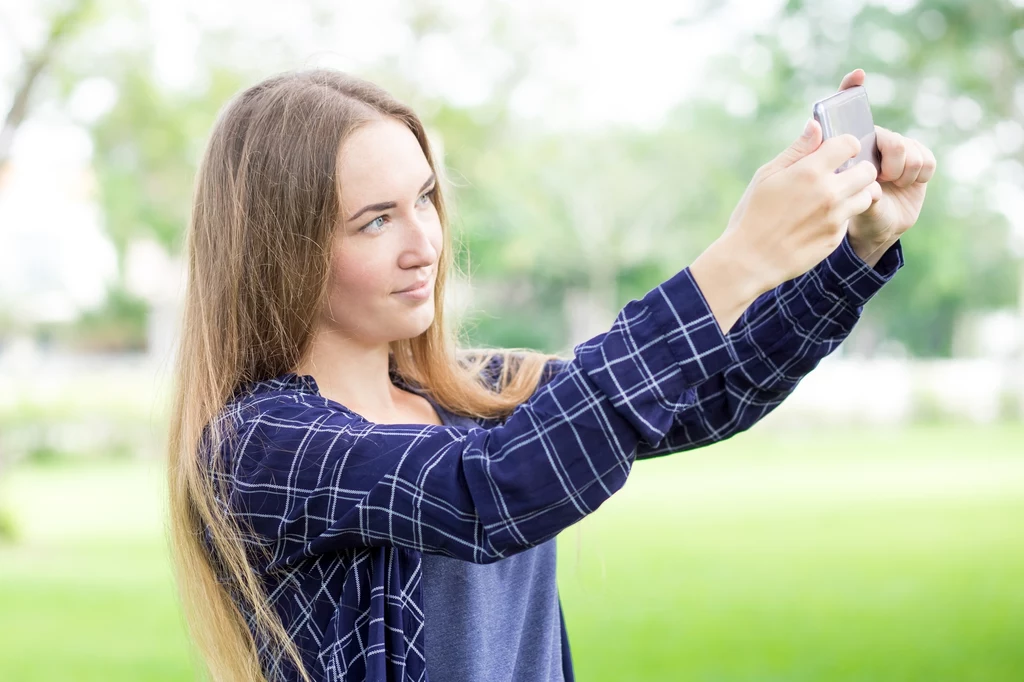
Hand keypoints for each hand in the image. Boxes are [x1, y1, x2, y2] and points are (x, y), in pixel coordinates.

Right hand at [719, 121, 877, 292]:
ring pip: (867, 195)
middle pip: (867, 170)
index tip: (836, 152)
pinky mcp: (836, 238)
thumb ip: (797, 150)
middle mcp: (829, 193)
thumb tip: (815, 125)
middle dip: (857, 169)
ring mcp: (835, 217)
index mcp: (810, 171)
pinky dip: (841, 216)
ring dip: (856, 192)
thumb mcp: (767, 176)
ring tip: (835, 197)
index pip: (850, 143)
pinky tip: (819, 221)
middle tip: (841, 175)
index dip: (845, 145)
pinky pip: (851, 219)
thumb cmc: (753, 214)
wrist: (750, 259)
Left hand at [834, 69, 936, 263]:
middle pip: (889, 136)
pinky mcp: (918, 165)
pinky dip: (917, 174)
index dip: (851, 89)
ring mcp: (897, 153)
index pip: (848, 109)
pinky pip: (926, 160)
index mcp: (847, 146)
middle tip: (881, 175)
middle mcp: (873, 144)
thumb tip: (814, 125)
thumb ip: (816, 161)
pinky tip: (903, 185)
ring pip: (910, 148)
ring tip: (889, 184)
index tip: (856, 75)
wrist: (864, 233)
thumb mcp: (818, 191)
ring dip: (902, 170)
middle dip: (889, 155)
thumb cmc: (835, 212)